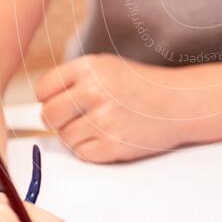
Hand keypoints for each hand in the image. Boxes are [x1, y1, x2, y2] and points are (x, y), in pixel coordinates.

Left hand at [35, 54, 188, 163]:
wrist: (179, 103)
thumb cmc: (141, 86)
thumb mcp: (106, 67)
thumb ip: (74, 80)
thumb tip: (42, 103)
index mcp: (89, 67)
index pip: (43, 89)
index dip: (50, 99)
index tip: (62, 102)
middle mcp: (94, 90)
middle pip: (49, 115)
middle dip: (60, 120)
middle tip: (80, 117)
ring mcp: (104, 119)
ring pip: (65, 138)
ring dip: (78, 136)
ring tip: (101, 125)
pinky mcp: (113, 144)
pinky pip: (82, 154)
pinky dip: (92, 150)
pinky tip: (109, 136)